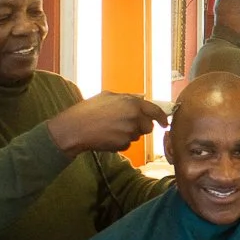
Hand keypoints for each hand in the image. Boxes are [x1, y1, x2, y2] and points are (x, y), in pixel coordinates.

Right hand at [47, 93, 165, 156]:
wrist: (75, 128)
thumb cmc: (88, 110)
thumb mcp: (107, 96)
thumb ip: (127, 97)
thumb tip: (141, 98)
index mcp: (132, 103)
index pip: (156, 111)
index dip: (162, 118)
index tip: (164, 123)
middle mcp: (134, 117)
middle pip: (147, 127)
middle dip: (140, 127)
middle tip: (123, 124)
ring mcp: (130, 132)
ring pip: (136, 136)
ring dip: (128, 134)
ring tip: (110, 128)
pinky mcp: (123, 144)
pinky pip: (127, 144)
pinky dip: (119, 142)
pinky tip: (107, 136)